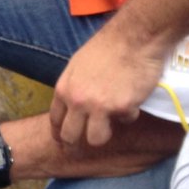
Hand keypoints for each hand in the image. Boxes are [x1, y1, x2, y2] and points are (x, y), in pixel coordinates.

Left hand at [49, 25, 169, 146]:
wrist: (134, 38)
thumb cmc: (108, 47)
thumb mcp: (78, 65)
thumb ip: (74, 86)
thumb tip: (72, 104)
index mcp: (64, 88)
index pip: (55, 120)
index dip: (58, 134)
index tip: (62, 142)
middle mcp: (78, 101)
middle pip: (70, 136)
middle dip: (75, 145)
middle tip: (81, 150)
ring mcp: (99, 106)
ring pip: (96, 139)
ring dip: (105, 133)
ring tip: (113, 120)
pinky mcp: (122, 108)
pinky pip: (126, 120)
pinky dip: (130, 112)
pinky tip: (134, 96)